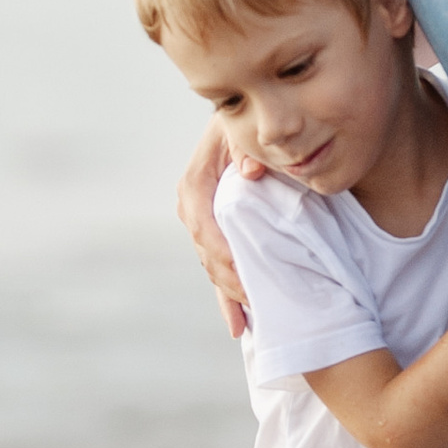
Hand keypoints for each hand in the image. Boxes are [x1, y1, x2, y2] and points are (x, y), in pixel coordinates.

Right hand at [177, 120, 248, 335]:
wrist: (249, 123)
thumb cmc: (246, 125)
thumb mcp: (242, 129)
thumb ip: (246, 146)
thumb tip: (250, 171)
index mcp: (196, 183)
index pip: (202, 222)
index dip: (219, 249)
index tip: (239, 269)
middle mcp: (194, 207)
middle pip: (207, 251)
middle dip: (227, 278)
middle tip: (253, 301)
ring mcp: (205, 225)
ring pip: (213, 266)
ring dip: (230, 292)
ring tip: (249, 319)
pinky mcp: (219, 236)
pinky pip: (221, 269)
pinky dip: (228, 296)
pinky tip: (238, 324)